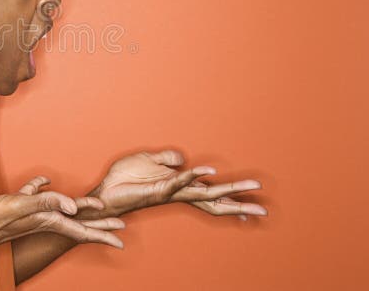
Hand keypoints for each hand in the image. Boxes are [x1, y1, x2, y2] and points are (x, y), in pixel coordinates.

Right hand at [0, 175, 125, 255]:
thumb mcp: (20, 207)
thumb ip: (45, 202)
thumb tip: (72, 205)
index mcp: (48, 220)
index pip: (82, 229)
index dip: (102, 232)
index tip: (121, 235)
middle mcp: (43, 219)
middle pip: (78, 223)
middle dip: (99, 225)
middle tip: (119, 226)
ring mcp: (32, 213)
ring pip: (61, 209)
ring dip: (78, 207)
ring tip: (91, 206)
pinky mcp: (20, 205)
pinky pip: (37, 195)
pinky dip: (43, 187)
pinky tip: (43, 180)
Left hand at [94, 150, 266, 218]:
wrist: (105, 191)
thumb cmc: (125, 179)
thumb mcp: (149, 161)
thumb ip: (168, 160)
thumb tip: (185, 159)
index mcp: (180, 186)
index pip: (211, 194)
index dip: (231, 199)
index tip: (253, 203)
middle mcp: (179, 193)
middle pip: (215, 200)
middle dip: (239, 203)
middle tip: (264, 208)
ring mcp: (171, 193)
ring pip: (204, 194)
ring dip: (227, 191)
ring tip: (249, 192)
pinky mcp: (158, 190)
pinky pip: (179, 182)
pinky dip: (192, 176)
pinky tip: (206, 172)